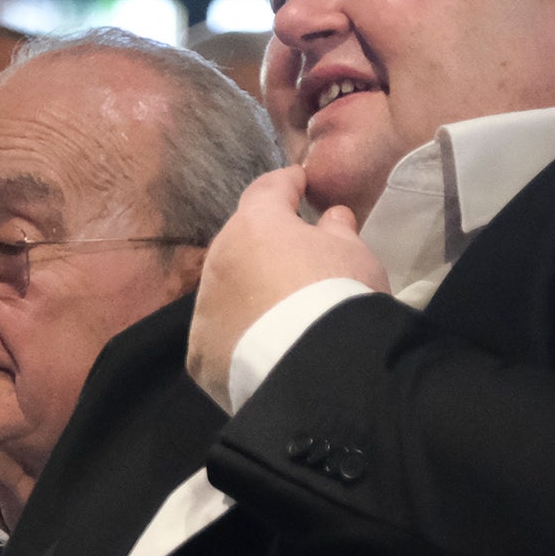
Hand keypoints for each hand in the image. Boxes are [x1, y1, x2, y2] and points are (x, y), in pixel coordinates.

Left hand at [187, 166, 386, 401]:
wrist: (316, 371)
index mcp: (254, 226)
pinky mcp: (200, 354)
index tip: (298, 184)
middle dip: (263, 245)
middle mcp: (217, 262)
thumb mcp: (354, 255)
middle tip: (293, 256)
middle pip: (239, 243)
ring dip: (246, 292)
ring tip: (278, 309)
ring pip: (225, 290)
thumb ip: (339, 230)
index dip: (286, 184)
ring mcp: (203, 310)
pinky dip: (237, 334)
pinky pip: (219, 335)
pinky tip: (259, 347)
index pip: (266, 190)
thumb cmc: (339, 296)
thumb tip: (331, 217)